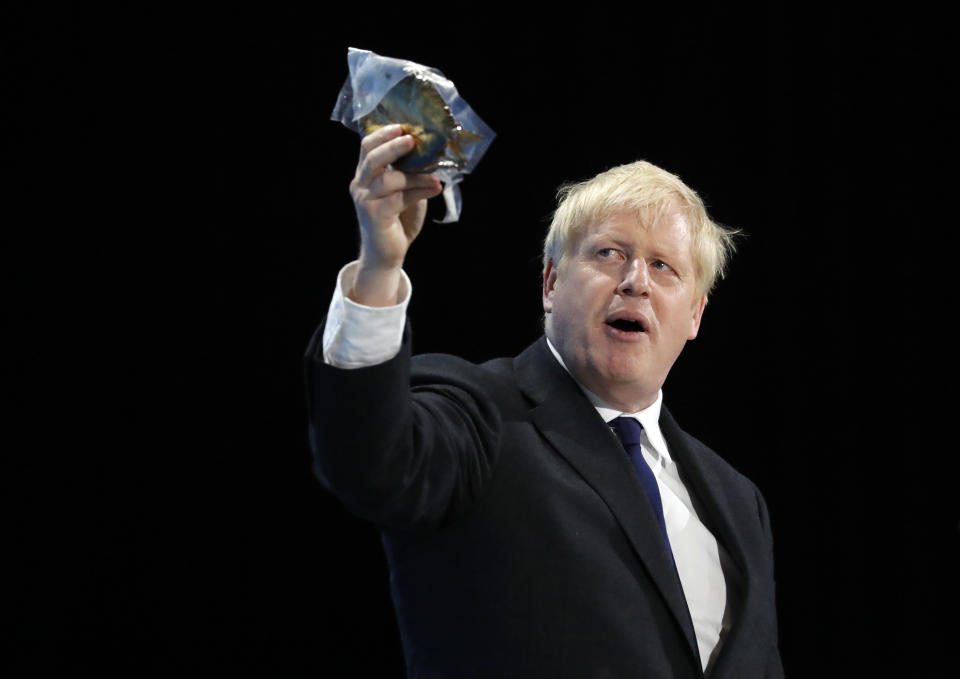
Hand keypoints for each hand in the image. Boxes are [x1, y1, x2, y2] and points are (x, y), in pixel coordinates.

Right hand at [348, 125, 442, 305]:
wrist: (386, 254)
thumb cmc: (396, 221)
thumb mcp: (404, 192)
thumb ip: (410, 174)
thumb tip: (431, 154)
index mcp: (364, 175)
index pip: (367, 147)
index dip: (383, 134)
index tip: (403, 126)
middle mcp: (360, 185)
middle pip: (372, 158)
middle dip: (393, 146)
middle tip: (412, 139)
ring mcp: (365, 200)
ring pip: (390, 179)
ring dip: (417, 175)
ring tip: (435, 175)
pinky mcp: (374, 215)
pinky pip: (399, 198)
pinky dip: (419, 192)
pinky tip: (435, 188)